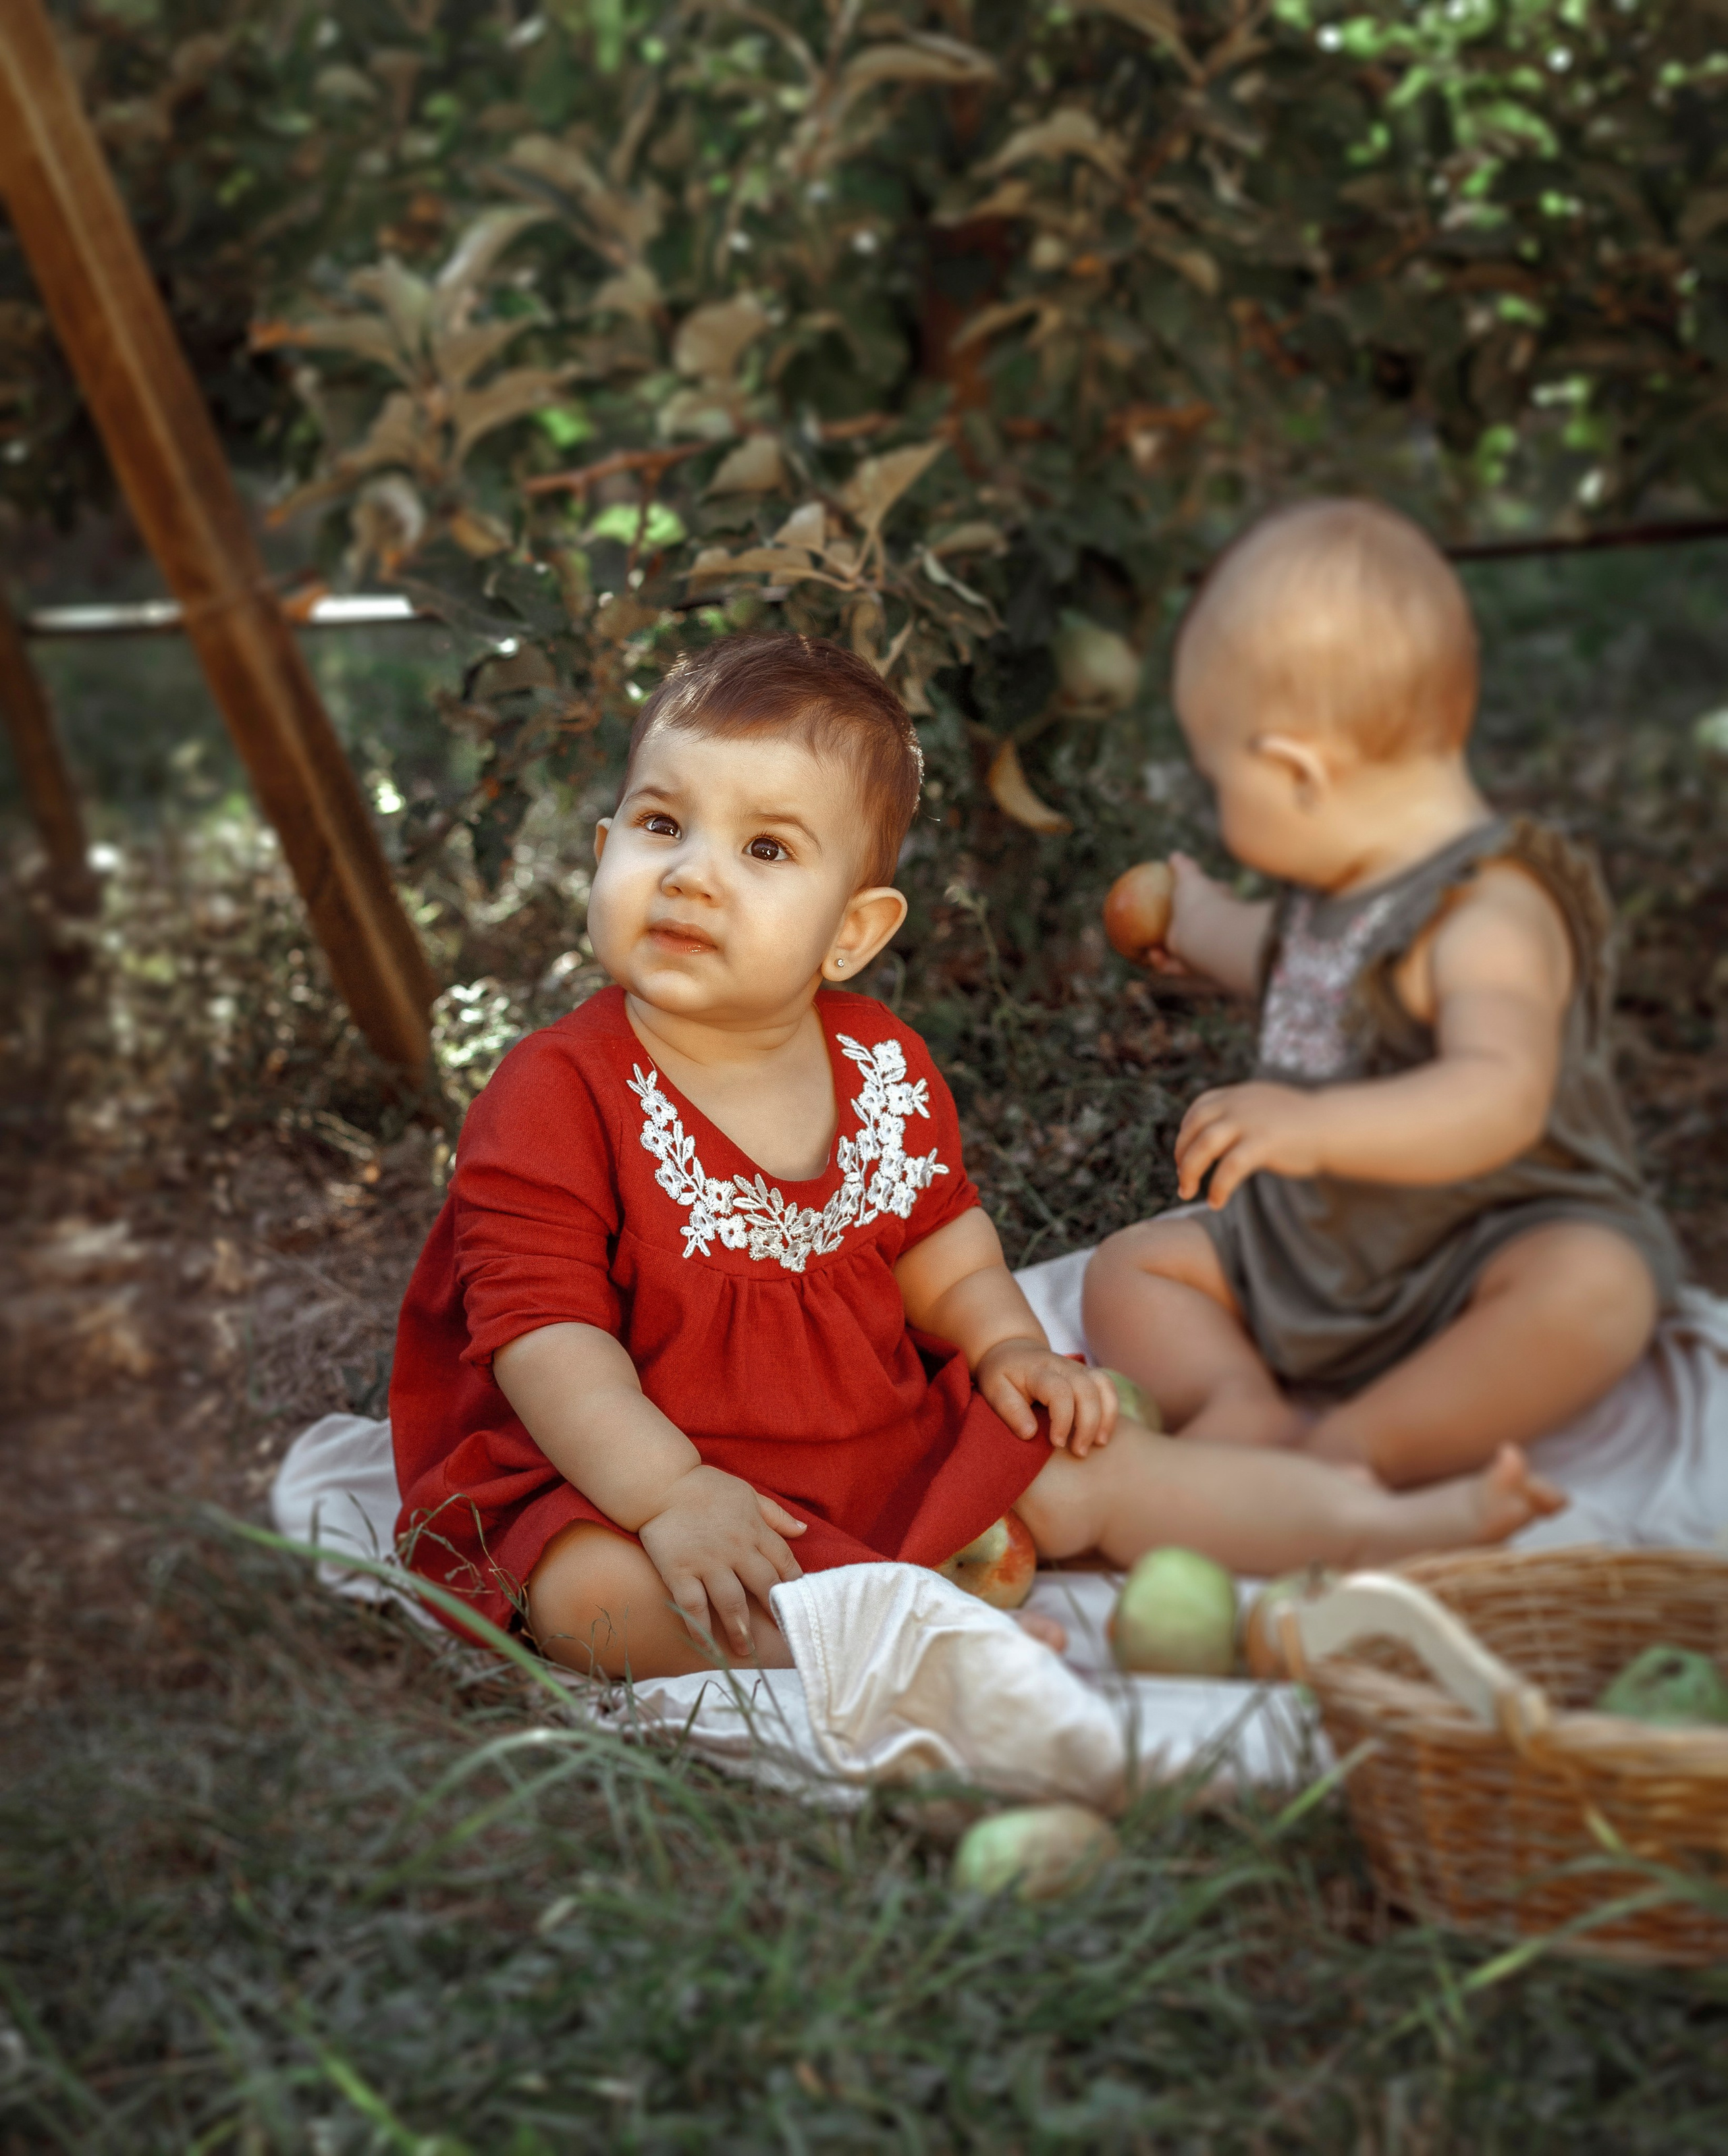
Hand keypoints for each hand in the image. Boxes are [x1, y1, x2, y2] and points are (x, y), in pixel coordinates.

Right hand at [637, 1465, 805, 1655]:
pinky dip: (699, 1628)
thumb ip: (775, 1515)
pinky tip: (705, 1645)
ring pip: (732, 1603)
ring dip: (741, 1630)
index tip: (798, 1605)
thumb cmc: (705, 1488)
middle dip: (775, 1614)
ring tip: (745, 1651)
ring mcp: (707, 1562)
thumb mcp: (747, 1493)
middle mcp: (736, 1548)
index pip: (784, 1563)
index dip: (794, 1587)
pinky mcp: (679, 1570)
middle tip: (781, 1638)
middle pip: (763, 1587)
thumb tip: (804, 1530)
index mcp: (754, 1530)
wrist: (661, 1483)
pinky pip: (693, 1605)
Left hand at [977, 1338, 1119, 1456]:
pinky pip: (1108, 1387)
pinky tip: (1103, 1432)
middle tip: (1079, 1452)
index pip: (1059, 1392)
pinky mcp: (1087, 1374)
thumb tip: (1030, 1434)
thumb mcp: (994, 1390)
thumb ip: (1010, 1410)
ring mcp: (1078, 1368)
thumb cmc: (1002, 1374)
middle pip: (1087, 1390)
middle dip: (1087, 1424)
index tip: (1056, 1443)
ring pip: (1103, 1386)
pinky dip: (1112, 1409)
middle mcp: (1063, 1366)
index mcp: (1038, 1371)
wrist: (1012, 1350)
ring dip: (1106, 1416)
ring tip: (1099, 1443)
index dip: (1063, 1420)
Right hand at [1148, 852, 1237, 979]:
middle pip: (1194, 930)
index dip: (1197, 899)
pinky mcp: (1193, 966)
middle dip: (1178, 929)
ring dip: (1164, 952)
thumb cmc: (1200, 902)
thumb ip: (1184, 866)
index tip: (1178, 897)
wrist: (1208, 933)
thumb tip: (1175, 855)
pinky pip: (1173, 967)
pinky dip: (1161, 963)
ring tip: (1150, 947)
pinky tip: (1152, 955)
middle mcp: (1213, 931)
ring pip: (1182, 954)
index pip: (1209, 901)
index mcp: (1218, 907)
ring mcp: (1203, 950)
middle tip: (1158, 926)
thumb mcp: (1190, 877)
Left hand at [1176, 1081, 1326, 1206]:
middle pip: (1194, 1128)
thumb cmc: (1301, 1124)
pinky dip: (1218, 1187)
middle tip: (1182, 1180)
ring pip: (1205, 1146)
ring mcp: (1251, 1121)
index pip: (1199, 1109)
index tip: (1183, 1155)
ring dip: (1190, 1171)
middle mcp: (1239, 1104)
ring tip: (1188, 1192)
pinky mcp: (1264, 1143)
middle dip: (1182, 1155)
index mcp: (1238, 1095)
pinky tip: (1216, 1202)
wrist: (1334, 1126)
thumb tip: (1213, 1134)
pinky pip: (1230, 1168)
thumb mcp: (1263, 1108)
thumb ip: (1239, 1115)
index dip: (1185, 1133)